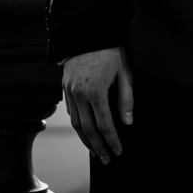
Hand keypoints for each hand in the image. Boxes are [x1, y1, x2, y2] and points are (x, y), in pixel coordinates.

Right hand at [62, 46, 133, 163]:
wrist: (86, 32)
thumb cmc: (109, 50)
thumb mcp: (124, 72)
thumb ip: (126, 98)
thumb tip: (127, 121)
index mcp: (96, 92)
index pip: (105, 124)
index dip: (112, 140)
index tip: (118, 151)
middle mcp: (79, 95)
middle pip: (88, 130)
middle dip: (98, 147)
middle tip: (106, 160)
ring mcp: (69, 92)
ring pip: (76, 124)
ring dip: (85, 140)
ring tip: (94, 151)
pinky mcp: (65, 88)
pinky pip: (71, 113)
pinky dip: (78, 125)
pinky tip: (84, 132)